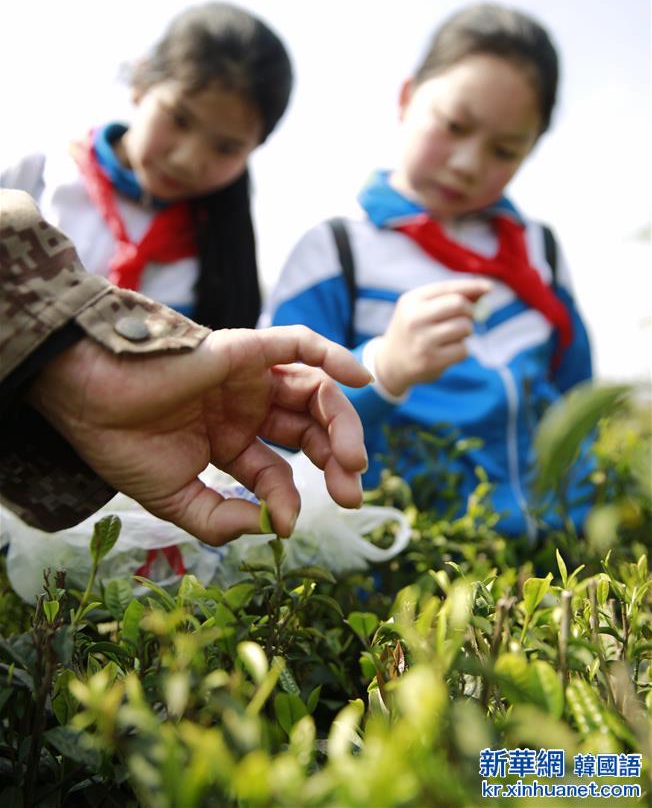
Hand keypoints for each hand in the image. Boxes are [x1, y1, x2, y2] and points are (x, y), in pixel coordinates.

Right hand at [27, 326, 371, 544]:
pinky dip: (332, 354)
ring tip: (352, 461)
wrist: (85, 397)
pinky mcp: (243, 349)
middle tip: (353, 494)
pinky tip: (359, 377)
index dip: (289, 498)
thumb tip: (274, 527)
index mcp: (230, 440)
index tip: (288, 524)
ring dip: (341, 424)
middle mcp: (246, 407)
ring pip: (314, 391)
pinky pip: (297, 343)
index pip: (277, 471)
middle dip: (337, 461)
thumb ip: (221, 519)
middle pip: (309, 430)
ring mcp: (248, 377)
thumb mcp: (175, 497)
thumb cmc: (122, 443)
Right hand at [374, 278, 490, 396]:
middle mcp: (414, 318)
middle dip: (469, 311)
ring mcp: (422, 340)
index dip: (472, 286)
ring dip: (466, 331)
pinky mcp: (430, 361)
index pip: (448, 288)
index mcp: (411, 300)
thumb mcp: (422, 309)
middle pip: (458, 304)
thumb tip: (485, 290)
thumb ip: (450, 298)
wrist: (390, 363)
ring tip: (453, 336)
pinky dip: (462, 350)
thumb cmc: (414, 331)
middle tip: (466, 318)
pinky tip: (448, 352)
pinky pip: (463, 349)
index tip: (489, 287)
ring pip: (464, 327)